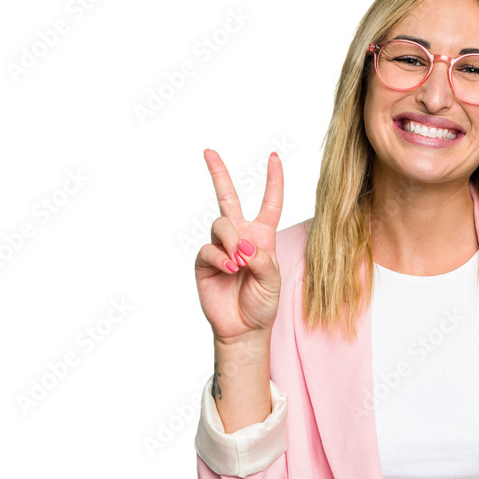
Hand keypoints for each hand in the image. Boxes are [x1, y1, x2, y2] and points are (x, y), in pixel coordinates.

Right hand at [194, 149, 283, 343]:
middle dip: (218, 173)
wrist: (244, 327)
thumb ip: (262, 259)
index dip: (274, 180)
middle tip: (209, 151)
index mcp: (262, 236)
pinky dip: (220, 257)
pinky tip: (229, 269)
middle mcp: (240, 236)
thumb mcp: (273, 280)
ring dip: (231, 240)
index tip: (274, 157)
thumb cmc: (263, 302)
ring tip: (240, 263)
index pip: (270, 203)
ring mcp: (220, 247)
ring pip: (221, 224)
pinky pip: (208, 248)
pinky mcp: (205, 261)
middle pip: (227, 197)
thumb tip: (242, 246)